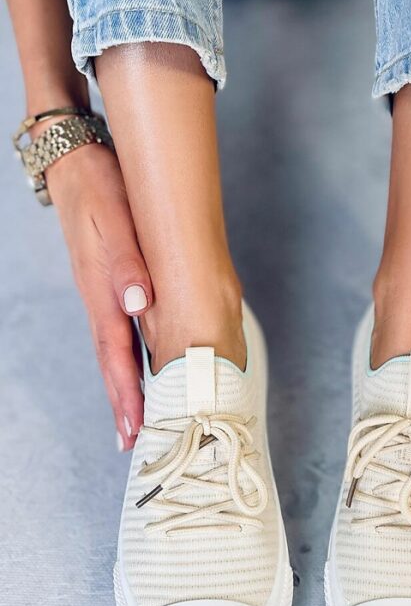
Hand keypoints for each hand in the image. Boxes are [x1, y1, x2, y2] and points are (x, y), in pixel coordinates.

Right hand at [46, 143, 152, 450]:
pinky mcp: (108, 282)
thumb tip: (139, 303)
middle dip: (125, 403)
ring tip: (135, 418)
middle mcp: (101, 299)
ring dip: (126, 385)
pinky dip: (128, 356)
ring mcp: (102, 293)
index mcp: (103, 291)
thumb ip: (126, 263)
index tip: (136, 429)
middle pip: (112, 362)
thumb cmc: (99, 189)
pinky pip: (119, 330)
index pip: (116, 354)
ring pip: (115, 349)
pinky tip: (138, 365)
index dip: (128, 393)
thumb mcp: (114, 220)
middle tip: (134, 442)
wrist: (76, 162)